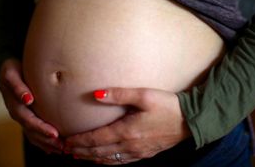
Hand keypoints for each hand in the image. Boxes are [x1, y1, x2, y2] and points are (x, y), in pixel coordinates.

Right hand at [0, 58, 63, 153]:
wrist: (8, 70)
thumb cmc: (12, 70)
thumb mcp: (12, 74)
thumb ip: (18, 86)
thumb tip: (28, 99)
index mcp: (15, 105)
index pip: (29, 120)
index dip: (41, 128)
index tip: (54, 134)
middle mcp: (18, 114)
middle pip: (32, 132)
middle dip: (47, 140)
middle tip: (63, 146)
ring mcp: (23, 117)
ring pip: (34, 135)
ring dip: (47, 144)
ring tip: (62, 149)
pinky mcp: (28, 116)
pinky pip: (34, 132)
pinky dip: (43, 141)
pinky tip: (53, 147)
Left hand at [64, 88, 190, 164]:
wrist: (189, 120)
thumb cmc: (167, 106)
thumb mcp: (143, 95)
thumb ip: (118, 95)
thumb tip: (95, 95)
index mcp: (127, 131)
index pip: (96, 139)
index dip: (79, 141)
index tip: (66, 141)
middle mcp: (130, 145)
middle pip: (99, 151)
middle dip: (81, 151)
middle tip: (66, 150)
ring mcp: (137, 152)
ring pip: (108, 159)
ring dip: (91, 158)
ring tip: (78, 157)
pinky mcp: (145, 154)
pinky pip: (121, 162)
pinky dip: (107, 162)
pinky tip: (102, 160)